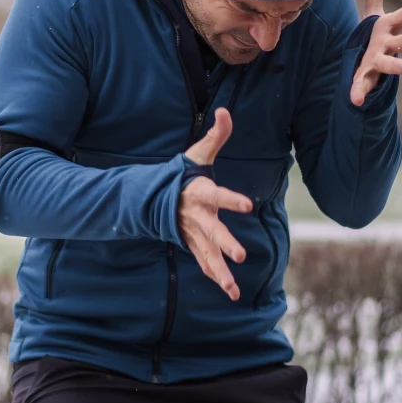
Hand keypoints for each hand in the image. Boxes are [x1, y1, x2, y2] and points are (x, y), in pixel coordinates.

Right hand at [178, 108, 253, 300]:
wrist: (153, 198)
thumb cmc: (183, 175)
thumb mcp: (197, 154)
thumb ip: (216, 135)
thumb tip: (225, 111)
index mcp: (199, 193)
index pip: (217, 195)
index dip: (232, 200)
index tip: (248, 206)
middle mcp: (196, 216)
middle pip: (212, 231)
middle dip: (225, 244)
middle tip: (241, 255)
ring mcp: (193, 233)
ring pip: (207, 254)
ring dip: (220, 271)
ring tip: (233, 288)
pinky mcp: (192, 244)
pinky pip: (205, 263)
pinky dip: (216, 277)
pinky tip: (231, 292)